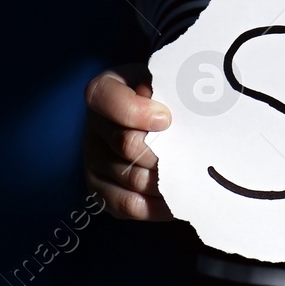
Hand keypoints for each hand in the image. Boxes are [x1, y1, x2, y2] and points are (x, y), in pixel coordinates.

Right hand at [83, 61, 175, 220]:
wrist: (159, 115)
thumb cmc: (168, 96)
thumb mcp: (167, 79)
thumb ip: (170, 87)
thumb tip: (181, 109)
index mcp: (105, 90)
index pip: (107, 99)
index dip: (136, 112)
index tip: (166, 119)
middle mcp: (94, 125)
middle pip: (127, 145)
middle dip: (164, 152)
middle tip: (191, 153)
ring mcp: (93, 159)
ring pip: (132, 179)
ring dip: (165, 180)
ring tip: (191, 176)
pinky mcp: (100, 189)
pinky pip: (127, 205)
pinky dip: (156, 206)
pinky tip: (177, 198)